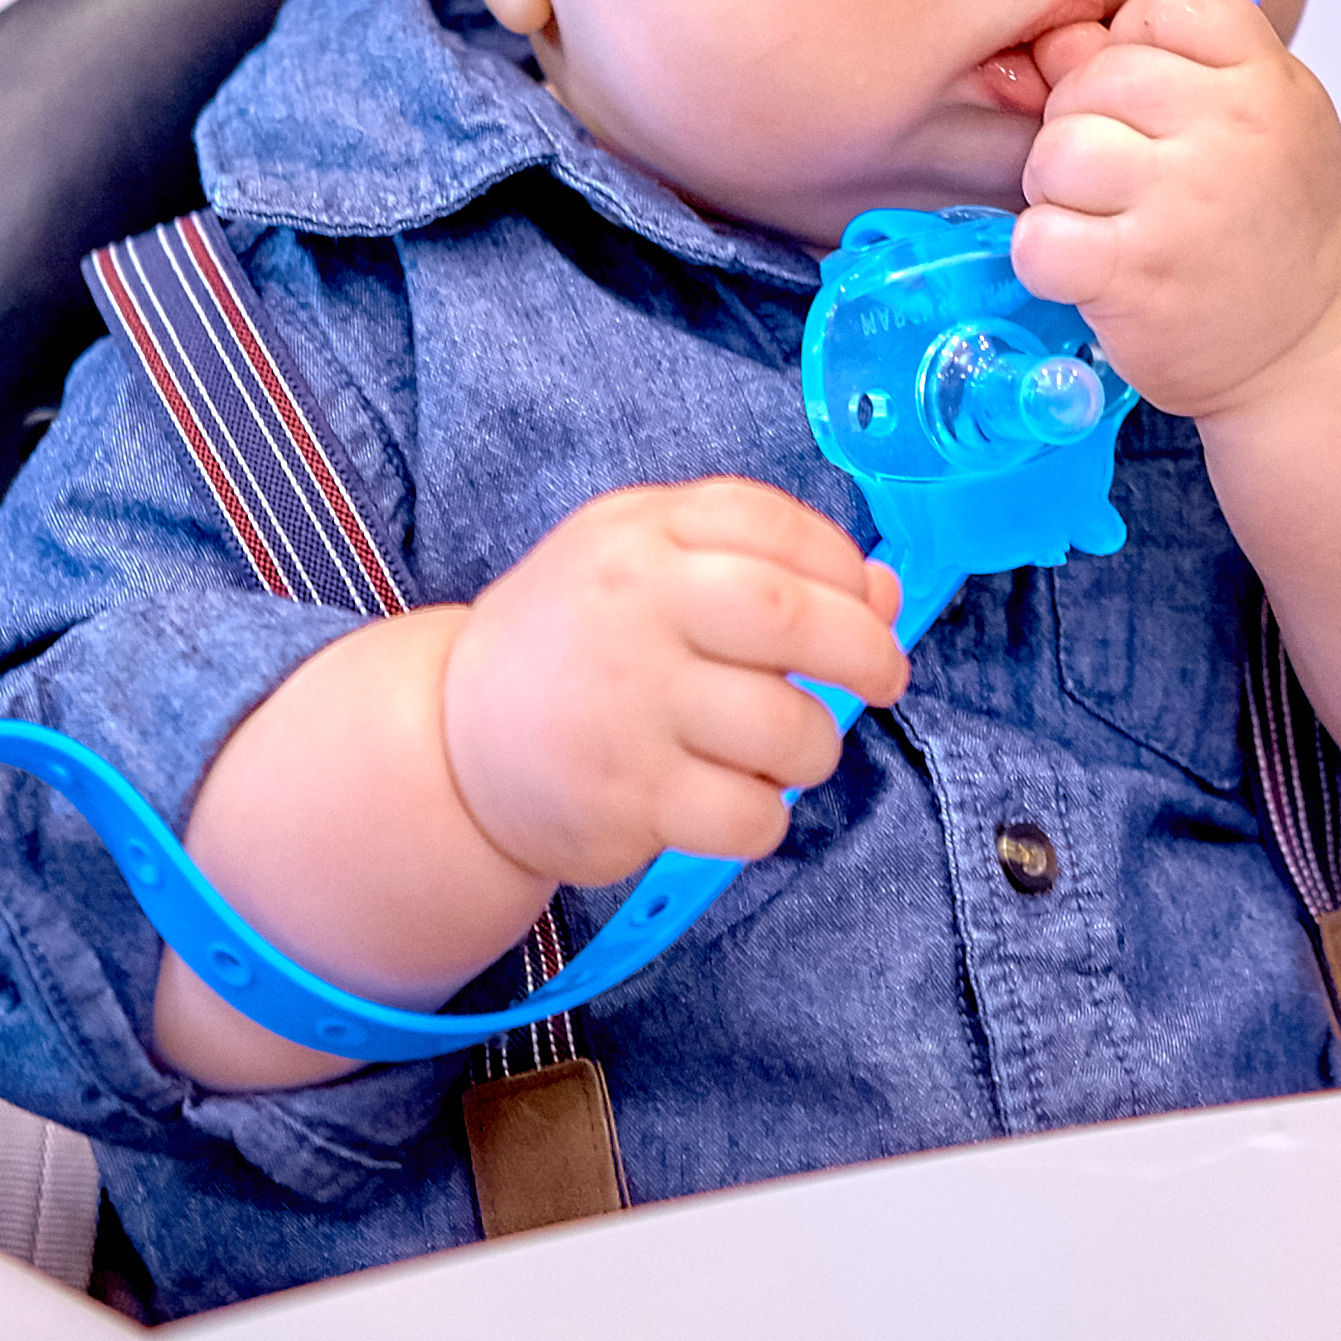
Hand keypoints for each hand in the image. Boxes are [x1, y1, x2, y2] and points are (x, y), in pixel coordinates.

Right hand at [439, 479, 906, 883]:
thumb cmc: (579, 644)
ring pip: (789, 730)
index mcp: (641, 535)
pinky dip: (767, 815)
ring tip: (788, 748)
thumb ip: (764, 561)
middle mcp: (633, 609)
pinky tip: (735, 797)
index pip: (772, 524)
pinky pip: (751, 816)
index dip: (842, 562)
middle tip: (882, 677)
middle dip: (867, 652)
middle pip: (793, 618)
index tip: (862, 599)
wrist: (455, 741)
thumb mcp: (650, 566)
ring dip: (817, 747)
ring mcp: (629, 706)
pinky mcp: (628, 798)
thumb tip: (885, 593)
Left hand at [1012, 0, 1340, 419]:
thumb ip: (1167, 68)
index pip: (1167, 4)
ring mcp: (1182, 205)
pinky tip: (1083, 266)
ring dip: (1057, 188)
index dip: (1136, 45)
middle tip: (1121, 177)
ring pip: (1057, 151)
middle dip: (1086, 123)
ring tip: (1098, 218)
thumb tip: (1058, 42)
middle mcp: (1230, 133)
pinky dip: (1045, 254)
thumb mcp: (1261, 126)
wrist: (1317, 350)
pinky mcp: (1136, 277)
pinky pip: (1039, 235)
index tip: (1152, 102)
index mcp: (1268, 82)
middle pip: (1096, 77)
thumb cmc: (1277, 230)